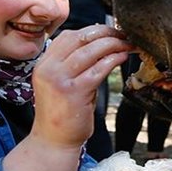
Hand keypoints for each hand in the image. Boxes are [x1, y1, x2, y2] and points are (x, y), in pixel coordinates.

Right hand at [30, 25, 129, 147]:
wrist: (53, 141)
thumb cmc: (61, 112)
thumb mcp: (60, 82)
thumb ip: (73, 63)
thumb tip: (100, 42)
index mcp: (44, 63)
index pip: (69, 35)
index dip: (93, 29)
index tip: (110, 30)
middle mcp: (49, 69)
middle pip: (81, 38)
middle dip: (105, 32)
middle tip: (123, 34)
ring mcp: (60, 80)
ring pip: (91, 51)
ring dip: (113, 44)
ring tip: (127, 44)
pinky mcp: (74, 92)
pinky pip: (98, 69)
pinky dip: (113, 59)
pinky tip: (123, 57)